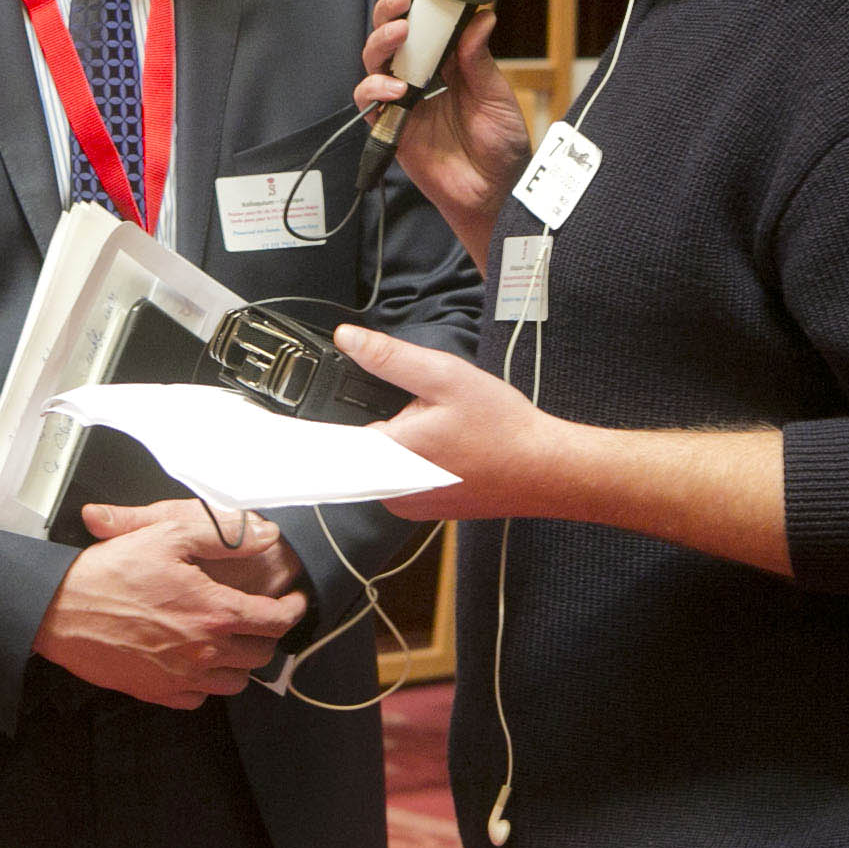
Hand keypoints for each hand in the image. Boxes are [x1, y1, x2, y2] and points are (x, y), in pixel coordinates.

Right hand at [32, 502, 307, 708]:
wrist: (59, 610)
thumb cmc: (112, 570)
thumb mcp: (169, 534)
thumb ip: (224, 534)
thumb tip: (266, 534)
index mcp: (214, 612)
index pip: (275, 621)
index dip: (293, 610)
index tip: (294, 601)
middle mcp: (204, 651)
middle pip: (260, 655)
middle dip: (267, 634)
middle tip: (260, 616)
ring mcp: (181, 677)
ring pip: (235, 682)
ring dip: (240, 661)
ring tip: (231, 638)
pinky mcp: (157, 693)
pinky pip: (200, 698)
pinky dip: (207, 682)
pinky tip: (197, 659)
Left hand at [332, 324, 568, 520]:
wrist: (543, 469)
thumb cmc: (502, 427)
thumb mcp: (444, 375)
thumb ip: (389, 357)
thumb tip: (348, 339)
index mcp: (391, 456)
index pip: (329, 442)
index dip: (317, 422)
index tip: (305, 415)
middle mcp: (392, 490)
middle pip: (354, 448)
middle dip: (376, 419)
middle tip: (418, 408)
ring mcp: (407, 504)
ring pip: (377, 463)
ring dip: (395, 440)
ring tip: (439, 426)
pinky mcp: (421, 508)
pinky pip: (397, 478)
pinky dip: (411, 458)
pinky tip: (445, 445)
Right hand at [355, 0, 532, 262]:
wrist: (494, 195)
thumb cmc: (501, 147)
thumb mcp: (497, 97)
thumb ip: (480, 61)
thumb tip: (481, 16)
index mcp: (447, 62)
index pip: (425, 21)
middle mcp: (420, 76)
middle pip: (391, 34)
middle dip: (391, 10)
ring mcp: (402, 101)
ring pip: (375, 61)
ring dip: (382, 41)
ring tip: (401, 32)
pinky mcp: (390, 128)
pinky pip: (368, 103)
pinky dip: (376, 90)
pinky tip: (396, 88)